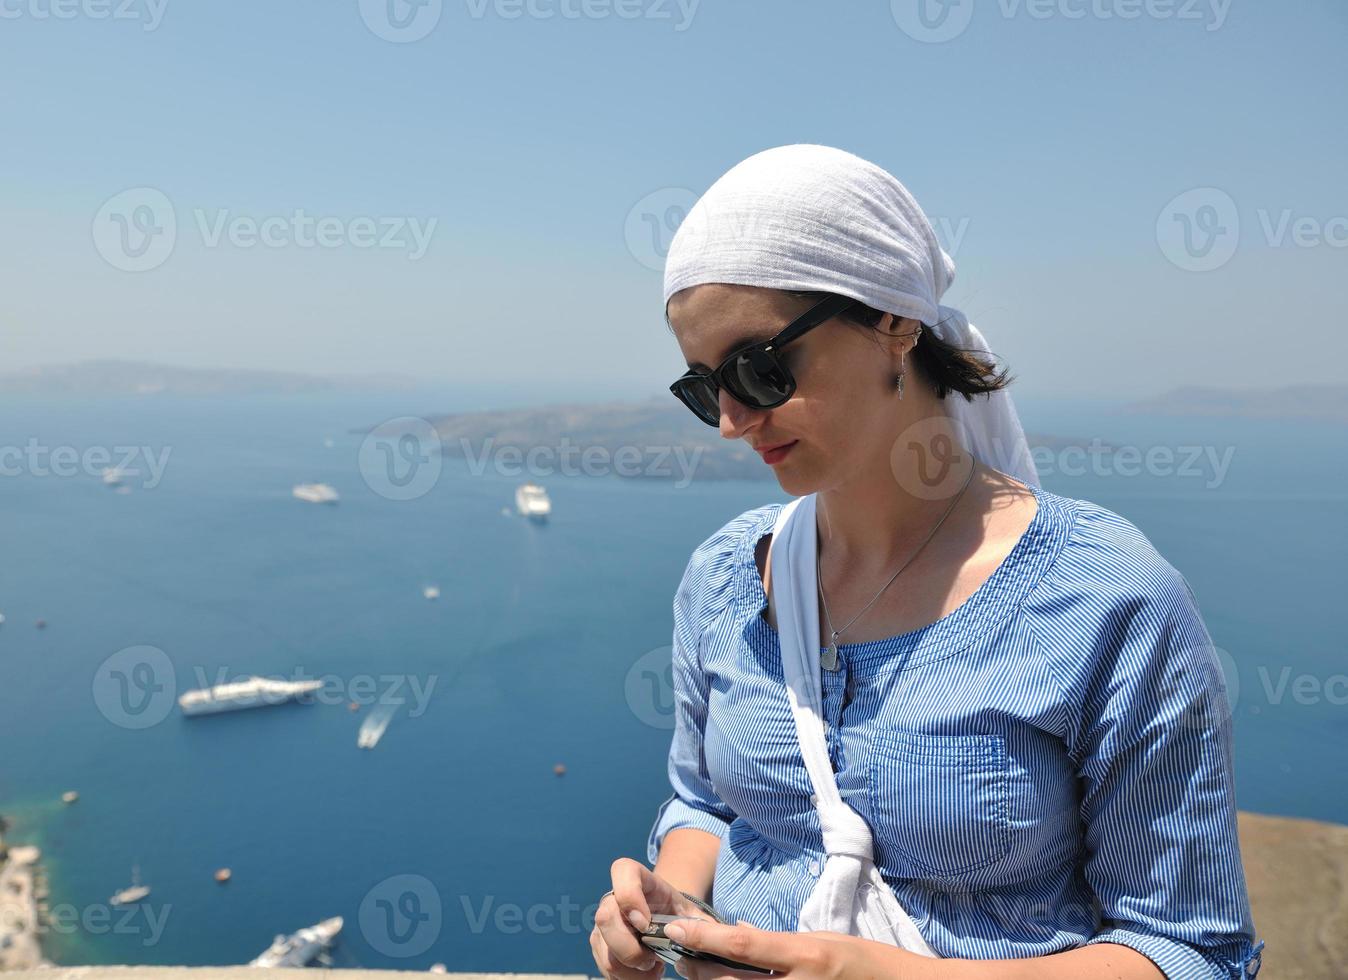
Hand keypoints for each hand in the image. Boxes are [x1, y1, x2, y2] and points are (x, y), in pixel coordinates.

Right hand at [590, 858, 716, 979]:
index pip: (623, 871)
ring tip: (653, 969)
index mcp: (642, 880)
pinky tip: (644, 973)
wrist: (670, 924)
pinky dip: (627, 977)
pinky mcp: (600, 943)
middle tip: (652, 959)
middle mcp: (616, 896)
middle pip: (605, 917)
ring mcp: (605, 920)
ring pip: (604, 949)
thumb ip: (700, 925)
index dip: (629, 897)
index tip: (646, 925)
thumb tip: (690, 936)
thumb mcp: (697, 917)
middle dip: (630, 949)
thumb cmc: (683, 918)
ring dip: (631, 969)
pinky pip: (606, 967)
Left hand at [660, 917, 932, 979]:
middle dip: (697, 969)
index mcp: (807, 955)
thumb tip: (737, 933)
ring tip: (697, 974)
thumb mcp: (825, 941)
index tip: (675, 927)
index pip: (744, 944)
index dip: (704, 937)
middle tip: (680, 957)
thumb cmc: (867, 964)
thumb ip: (780, 943)